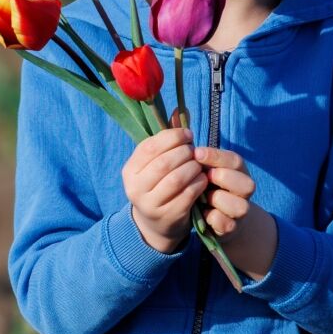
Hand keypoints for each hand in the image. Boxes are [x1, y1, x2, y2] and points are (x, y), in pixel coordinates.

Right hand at [122, 125, 203, 254]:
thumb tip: (181, 110)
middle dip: (185, 153)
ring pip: (177, 179)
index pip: (149, 147)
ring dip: (193, 168)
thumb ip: (168, 138)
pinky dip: (198, 184)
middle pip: (164, 163)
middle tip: (195, 152)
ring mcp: (150, 204)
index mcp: (130, 170)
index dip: (172, 137)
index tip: (188, 135)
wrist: (157, 224)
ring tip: (199, 166)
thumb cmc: (159, 185)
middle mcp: (135, 187)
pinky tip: (202, 180)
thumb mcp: (157, 163)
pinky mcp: (168, 216)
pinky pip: (188, 194)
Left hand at [191, 145, 254, 239]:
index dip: (216, 156)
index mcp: (239, 172)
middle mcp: (244, 191)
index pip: (235, 161)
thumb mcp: (205, 170)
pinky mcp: (232, 228)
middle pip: (246, 184)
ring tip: (205, 197)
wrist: (212, 217)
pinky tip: (203, 212)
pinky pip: (226, 224)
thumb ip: (202, 160)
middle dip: (222, 177)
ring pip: (239, 206)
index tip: (196, 153)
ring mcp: (240, 211)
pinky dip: (212, 218)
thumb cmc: (207, 187)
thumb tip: (190, 149)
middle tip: (205, 177)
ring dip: (218, 200)